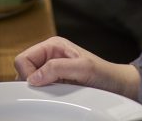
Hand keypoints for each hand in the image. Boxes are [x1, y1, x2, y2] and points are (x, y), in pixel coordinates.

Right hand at [14, 37, 140, 98]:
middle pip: (24, 70)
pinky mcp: (56, 83)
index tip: (39, 85)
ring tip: (56, 93)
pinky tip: (56, 97)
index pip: (24, 58)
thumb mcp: (82, 68)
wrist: (118, 86)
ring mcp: (52, 71)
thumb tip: (34, 77)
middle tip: (48, 91)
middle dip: (31, 82)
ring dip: (39, 90)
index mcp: (53, 45)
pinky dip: (44, 95)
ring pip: (31, 81)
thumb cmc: (105, 73)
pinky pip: (40, 90)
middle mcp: (50, 56)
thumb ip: (57, 68)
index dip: (27, 74)